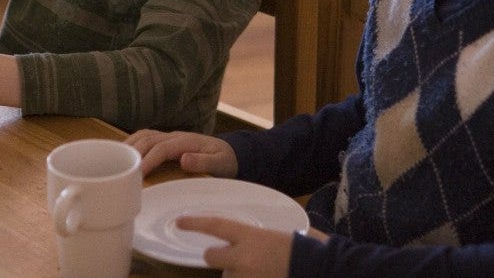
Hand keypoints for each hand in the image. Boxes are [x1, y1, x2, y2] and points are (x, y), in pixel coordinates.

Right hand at [126, 129, 237, 177]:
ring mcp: (170, 137)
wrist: (232, 154)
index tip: (137, 174)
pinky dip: (132, 144)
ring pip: (144, 135)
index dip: (148, 159)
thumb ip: (204, 162)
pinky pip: (145, 139)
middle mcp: (176, 136)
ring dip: (129, 145)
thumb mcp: (221, 164)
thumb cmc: (225, 161)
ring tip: (115, 161)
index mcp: (187, 141)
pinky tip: (123, 156)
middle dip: (133, 152)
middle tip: (119, 170)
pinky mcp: (166, 142)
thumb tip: (183, 159)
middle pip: (149, 138)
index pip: (162, 147)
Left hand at [175, 216, 292, 277]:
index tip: (178, 221)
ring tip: (258, 269)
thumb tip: (231, 243)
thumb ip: (248, 240)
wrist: (316, 269)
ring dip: (237, 274)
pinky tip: (259, 274)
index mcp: (250, 236)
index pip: (215, 225)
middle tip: (232, 258)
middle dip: (217, 257)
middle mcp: (243, 257)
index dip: (195, 223)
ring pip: (227, 276)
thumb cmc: (298, 250)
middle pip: (211, 257)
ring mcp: (245, 277)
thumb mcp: (272, 237)